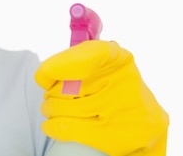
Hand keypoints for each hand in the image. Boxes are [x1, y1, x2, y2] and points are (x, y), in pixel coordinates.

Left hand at [35, 40, 168, 155]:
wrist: (147, 122)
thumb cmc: (115, 89)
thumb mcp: (106, 65)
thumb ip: (79, 60)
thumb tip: (44, 76)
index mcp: (119, 58)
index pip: (88, 54)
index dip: (60, 65)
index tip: (44, 75)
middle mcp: (123, 82)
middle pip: (65, 85)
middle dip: (51, 92)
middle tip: (54, 95)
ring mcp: (120, 111)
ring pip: (63, 108)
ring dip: (50, 109)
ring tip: (54, 109)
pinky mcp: (115, 136)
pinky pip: (68, 128)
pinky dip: (53, 127)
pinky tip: (51, 125)